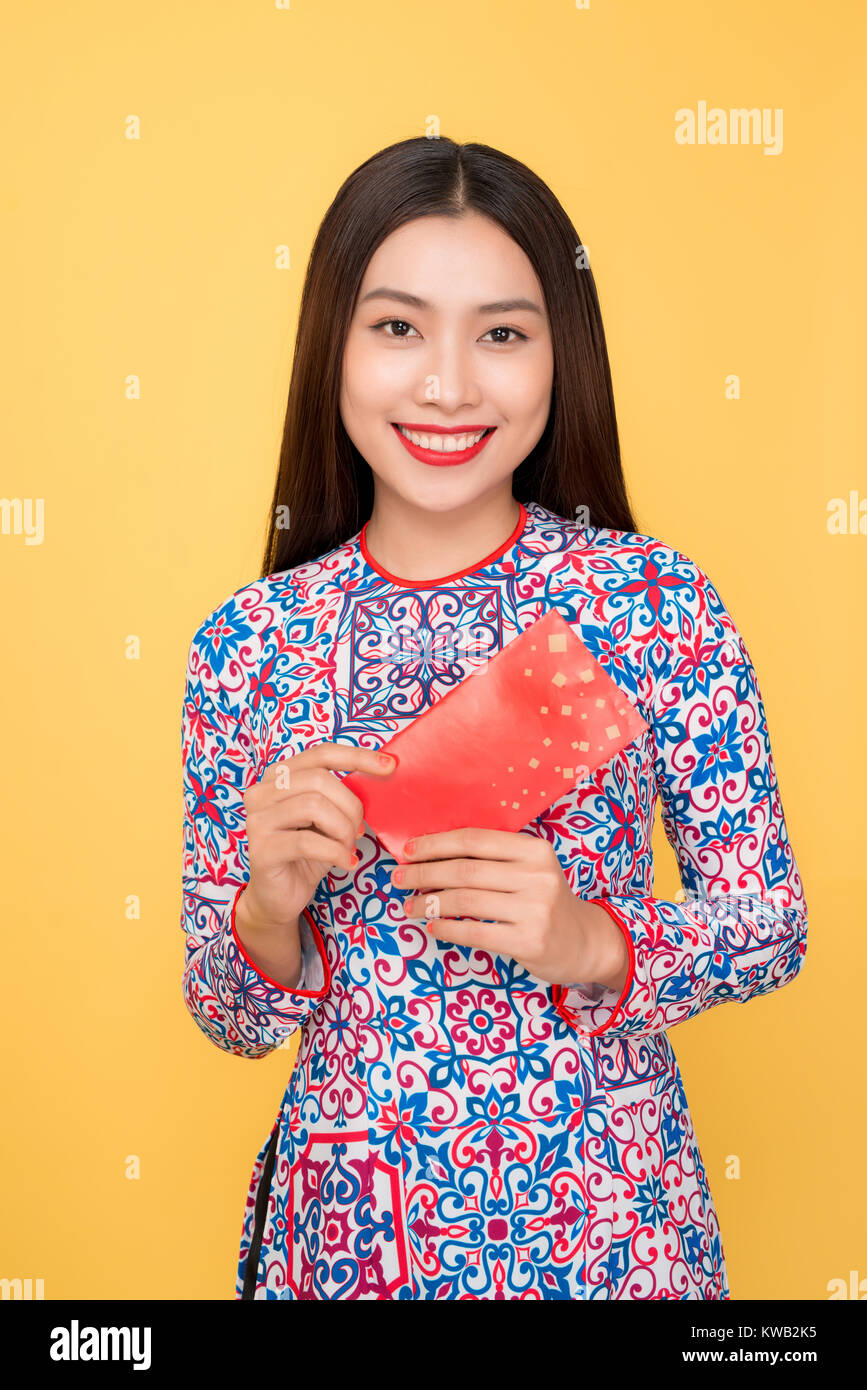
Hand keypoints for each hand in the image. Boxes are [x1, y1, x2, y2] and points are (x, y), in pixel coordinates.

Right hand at [240, 740, 396, 929]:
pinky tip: (346, 862)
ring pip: (313, 806)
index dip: (358, 757)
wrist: (279, 897)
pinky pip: (308, 842)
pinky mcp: (261, 849)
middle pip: (320, 780)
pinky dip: (336, 852)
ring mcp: (257, 820)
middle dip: (351, 806)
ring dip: (343, 830)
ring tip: (348, 847)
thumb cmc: (307, 854)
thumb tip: (381, 771)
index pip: (322, 754)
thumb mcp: (327, 818)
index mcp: (278, 776)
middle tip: (358, 831)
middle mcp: (261, 792)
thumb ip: (340, 794)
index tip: (390, 766)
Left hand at [390, 826, 620, 987]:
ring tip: (408, 906)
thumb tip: (430, 854)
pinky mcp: (529, 941)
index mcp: (534, 850)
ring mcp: (535, 909)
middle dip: (423, 873)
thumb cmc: (545, 901)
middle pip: (465, 870)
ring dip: (428, 903)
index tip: (408, 851)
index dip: (436, 844)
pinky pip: (474, 931)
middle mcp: (537, 876)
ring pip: (465, 901)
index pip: (474, 840)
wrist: (584, 942)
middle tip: (397, 878)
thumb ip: (493, 859)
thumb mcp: (530, 869)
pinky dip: (446, 928)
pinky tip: (432, 927)